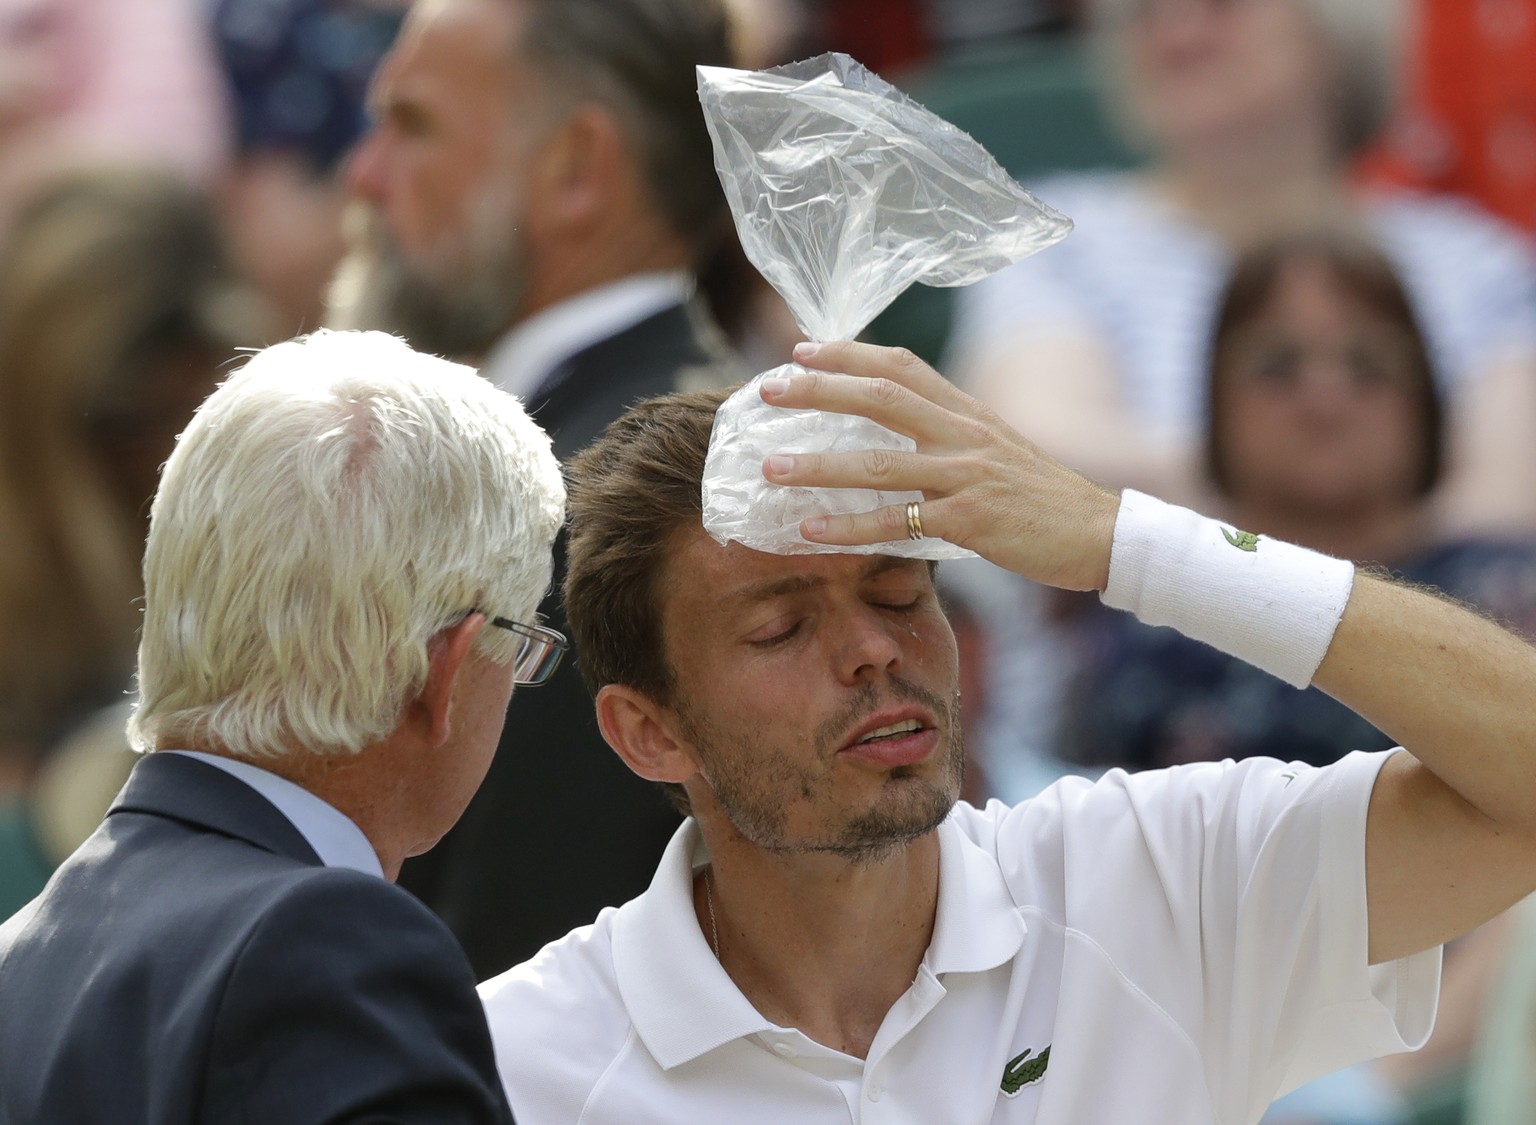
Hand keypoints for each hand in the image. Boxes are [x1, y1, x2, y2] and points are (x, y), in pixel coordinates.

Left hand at [760, 340, 1119, 591]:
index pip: (901, 368)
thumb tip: (896, 435)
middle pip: (880, 398)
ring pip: (878, 462)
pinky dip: (850, 525)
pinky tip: (810, 529)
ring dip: (818, 464)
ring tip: (770, 468)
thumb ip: (948, 438)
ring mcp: (966, 476)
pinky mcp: (969, 520)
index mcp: (968, 413)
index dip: (848, 354)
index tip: (802, 349)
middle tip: (768, 390)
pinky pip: (898, 521)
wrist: (1099, 534)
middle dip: (819, 390)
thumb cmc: (1042, 500)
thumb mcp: (996, 451)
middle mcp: (963, 434)